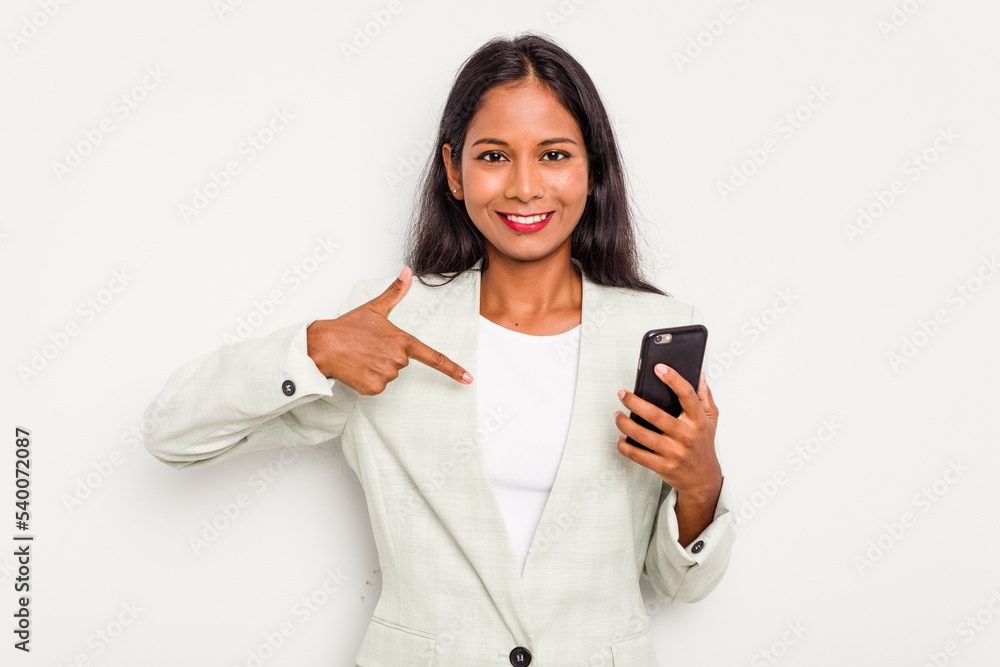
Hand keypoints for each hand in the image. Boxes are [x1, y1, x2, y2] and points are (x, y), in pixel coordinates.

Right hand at [306, 266, 472, 395]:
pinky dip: (366, 380)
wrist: (322, 345)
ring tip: (360, 357)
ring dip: (376, 368)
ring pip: (388, 376)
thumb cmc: (347, 327)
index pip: (434, 357)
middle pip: (401, 363)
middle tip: (368, 347)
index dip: (453, 369)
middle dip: (386, 356)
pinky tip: (355, 369)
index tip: (468, 379)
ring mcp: (386, 375)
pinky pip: (376, 387)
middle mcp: (397, 359)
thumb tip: (408, 272)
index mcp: (402, 341)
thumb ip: (395, 292)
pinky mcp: (373, 388)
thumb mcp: (374, 308)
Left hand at [614, 366, 721, 501]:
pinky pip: (637, 455)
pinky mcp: (663, 466)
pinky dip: (625, 445)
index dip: (673, 379)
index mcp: (698, 421)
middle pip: (656, 415)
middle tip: (623, 394)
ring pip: (642, 435)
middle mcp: (686, 436)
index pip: (687, 395)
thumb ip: (705, 397)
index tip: (659, 368)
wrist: (703, 479)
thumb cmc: (703, 445)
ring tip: (618, 414)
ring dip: (625, 423)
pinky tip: (620, 437)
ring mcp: (674, 452)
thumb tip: (700, 375)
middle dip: (634, 402)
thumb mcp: (711, 420)